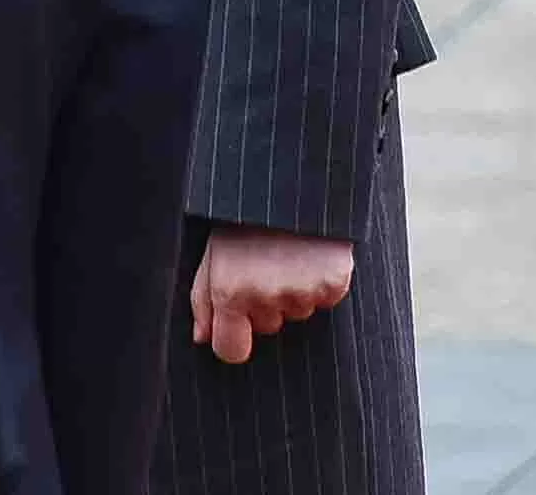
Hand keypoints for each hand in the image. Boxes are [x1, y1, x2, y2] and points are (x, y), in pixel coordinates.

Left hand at [189, 227, 354, 364]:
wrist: (290, 184)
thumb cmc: (242, 218)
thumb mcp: (212, 250)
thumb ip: (203, 299)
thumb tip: (202, 338)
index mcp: (228, 291)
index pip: (232, 351)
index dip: (233, 341)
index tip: (236, 328)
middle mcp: (265, 297)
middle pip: (266, 328)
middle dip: (262, 304)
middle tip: (261, 264)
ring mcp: (302, 293)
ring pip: (295, 313)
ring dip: (290, 291)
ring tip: (284, 254)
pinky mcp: (333, 286)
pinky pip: (322, 301)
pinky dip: (317, 284)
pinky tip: (307, 255)